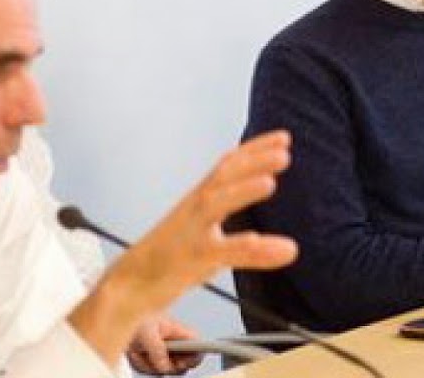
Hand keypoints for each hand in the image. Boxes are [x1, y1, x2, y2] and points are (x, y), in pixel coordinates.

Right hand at [69, 131, 296, 363]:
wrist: (130, 284)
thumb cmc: (173, 258)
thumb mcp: (214, 247)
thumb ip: (251, 246)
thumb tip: (293, 249)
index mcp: (200, 200)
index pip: (229, 166)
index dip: (254, 150)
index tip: (283, 138)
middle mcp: (195, 209)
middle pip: (223, 177)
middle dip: (252, 162)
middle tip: (283, 152)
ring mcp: (191, 232)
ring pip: (214, 204)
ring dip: (241, 191)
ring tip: (269, 183)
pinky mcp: (189, 259)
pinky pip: (216, 250)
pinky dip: (237, 244)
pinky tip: (257, 240)